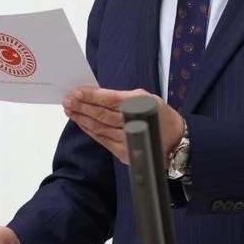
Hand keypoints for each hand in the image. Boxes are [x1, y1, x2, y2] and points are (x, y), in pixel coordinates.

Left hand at [63, 87, 184, 164]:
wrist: (175, 140)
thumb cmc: (158, 114)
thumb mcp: (144, 97)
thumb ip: (121, 96)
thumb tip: (95, 94)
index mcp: (139, 104)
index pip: (110, 99)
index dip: (91, 96)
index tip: (76, 92)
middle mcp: (134, 122)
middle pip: (101, 114)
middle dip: (81, 106)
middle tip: (67, 100)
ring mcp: (128, 139)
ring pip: (98, 127)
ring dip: (81, 118)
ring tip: (70, 109)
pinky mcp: (124, 152)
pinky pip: (101, 139)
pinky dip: (89, 130)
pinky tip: (81, 122)